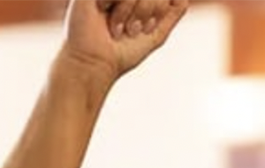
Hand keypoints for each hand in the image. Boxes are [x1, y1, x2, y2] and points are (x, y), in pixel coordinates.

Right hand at [61, 0, 187, 83]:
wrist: (93, 63)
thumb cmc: (121, 53)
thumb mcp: (155, 35)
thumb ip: (171, 15)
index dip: (159, 9)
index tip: (144, 28)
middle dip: (147, 11)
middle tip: (131, 30)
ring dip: (131, 11)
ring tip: (116, 28)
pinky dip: (118, 6)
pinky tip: (102, 14)